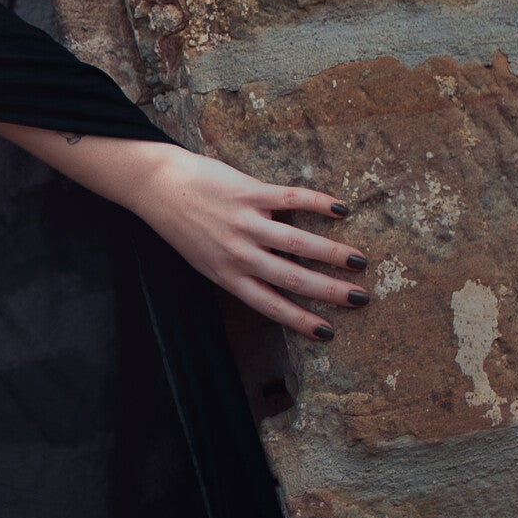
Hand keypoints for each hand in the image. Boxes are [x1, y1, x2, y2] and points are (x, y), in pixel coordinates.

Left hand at [133, 148, 368, 339]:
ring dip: (331, 254)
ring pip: (296, 242)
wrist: (156, 185)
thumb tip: (279, 283)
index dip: (300, 320)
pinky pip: (291, 199)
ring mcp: (243, 222)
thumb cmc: (183, 225)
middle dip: (329, 292)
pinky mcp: (248, 192)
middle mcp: (237, 252)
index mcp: (226, 274)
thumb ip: (238, 271)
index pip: (269, 304)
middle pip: (291, 278)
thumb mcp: (205, 259)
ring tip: (359, 261)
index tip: (329, 333)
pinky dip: (318, 204)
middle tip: (361, 299)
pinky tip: (341, 210)